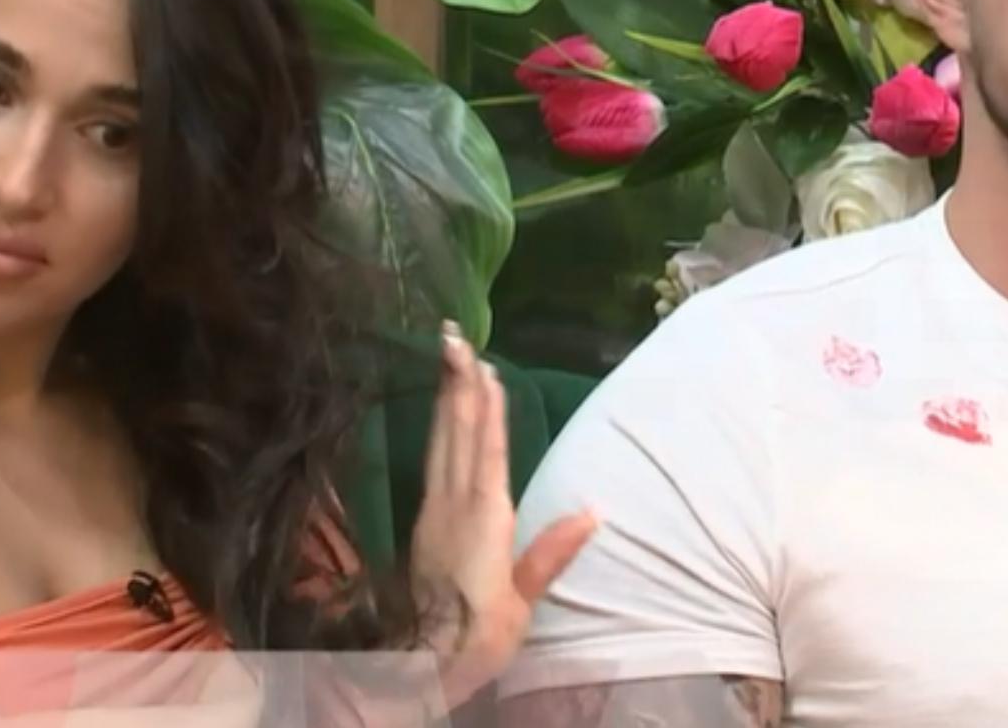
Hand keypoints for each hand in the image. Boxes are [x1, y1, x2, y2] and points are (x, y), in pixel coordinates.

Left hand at [407, 322, 596, 708]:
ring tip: (448, 360)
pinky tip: (442, 417)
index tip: (486, 367)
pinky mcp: (423, 523)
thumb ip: (550, 554)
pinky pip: (432, 462)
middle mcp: (453, 508)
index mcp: (484, 523)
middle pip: (455, 435)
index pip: (486, 454)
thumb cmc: (476, 640)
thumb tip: (592, 512)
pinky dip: (440, 430)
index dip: (486, 409)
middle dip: (456, 385)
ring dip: (445, 399)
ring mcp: (433, 513)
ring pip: (439, 443)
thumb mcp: (520, 604)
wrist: (415, 668)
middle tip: (451, 337)